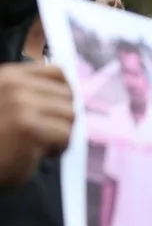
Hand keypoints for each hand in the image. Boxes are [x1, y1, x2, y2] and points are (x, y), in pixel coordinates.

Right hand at [0, 64, 73, 186]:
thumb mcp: (7, 103)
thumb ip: (31, 93)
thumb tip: (69, 91)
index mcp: (9, 76)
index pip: (57, 72)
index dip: (66, 92)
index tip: (61, 109)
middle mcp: (15, 86)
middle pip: (67, 96)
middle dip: (63, 117)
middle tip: (47, 133)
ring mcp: (21, 105)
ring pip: (70, 115)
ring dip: (61, 134)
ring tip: (41, 144)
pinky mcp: (29, 128)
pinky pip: (65, 134)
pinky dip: (59, 148)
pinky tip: (41, 153)